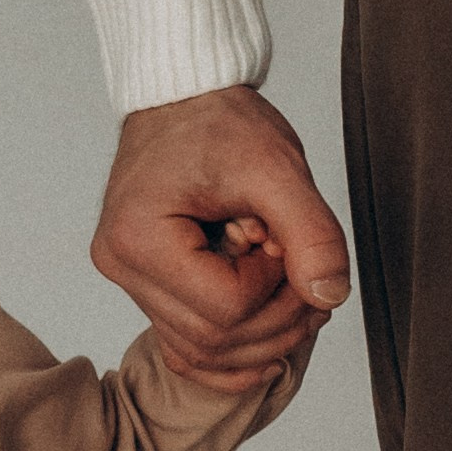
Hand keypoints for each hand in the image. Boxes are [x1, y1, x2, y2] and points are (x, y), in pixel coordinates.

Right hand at [91, 87, 349, 391]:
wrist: (185, 97)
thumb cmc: (219, 121)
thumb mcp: (275, 166)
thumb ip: (310, 232)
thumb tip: (330, 296)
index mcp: (138, 237)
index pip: (224, 308)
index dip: (274, 288)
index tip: (285, 243)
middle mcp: (121, 266)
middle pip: (212, 340)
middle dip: (276, 320)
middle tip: (308, 278)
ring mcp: (127, 280)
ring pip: (200, 352)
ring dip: (260, 339)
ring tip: (295, 295)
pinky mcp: (143, 284)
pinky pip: (184, 346)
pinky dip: (230, 353)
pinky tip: (267, 343)